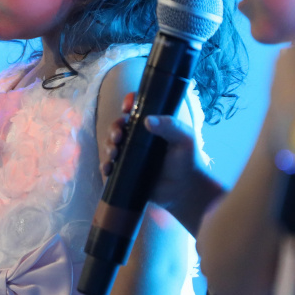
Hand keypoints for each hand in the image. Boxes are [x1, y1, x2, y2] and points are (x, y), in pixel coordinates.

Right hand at [102, 93, 220, 232]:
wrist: (186, 190)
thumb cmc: (189, 160)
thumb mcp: (184, 139)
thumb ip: (170, 126)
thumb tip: (147, 120)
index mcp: (152, 125)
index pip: (137, 108)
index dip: (128, 104)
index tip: (126, 108)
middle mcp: (139, 137)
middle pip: (119, 126)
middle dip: (114, 129)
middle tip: (118, 137)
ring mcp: (131, 154)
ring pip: (111, 145)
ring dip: (108, 146)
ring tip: (114, 154)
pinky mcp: (126, 171)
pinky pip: (110, 166)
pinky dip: (105, 165)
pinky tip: (108, 168)